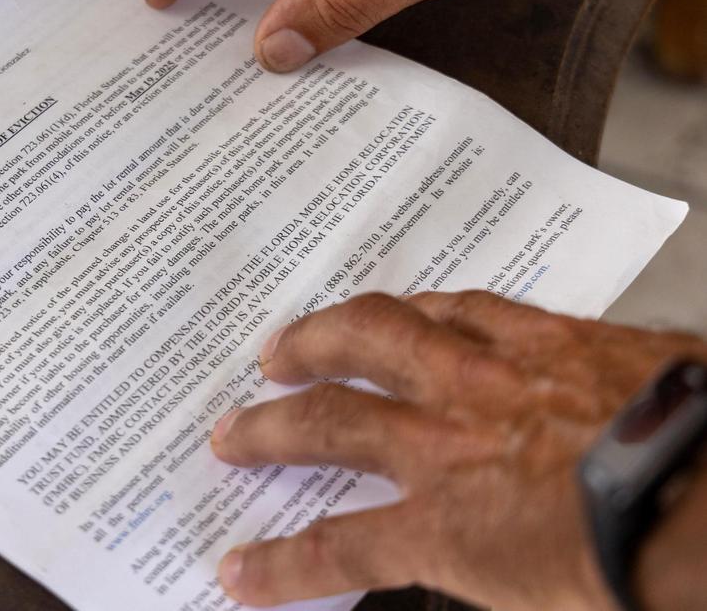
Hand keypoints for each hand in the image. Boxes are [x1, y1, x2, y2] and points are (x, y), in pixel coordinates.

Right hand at [208, 291, 706, 609]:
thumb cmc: (657, 562)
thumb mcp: (547, 597)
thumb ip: (480, 571)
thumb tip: (449, 560)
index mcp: (455, 527)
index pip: (337, 550)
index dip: (277, 565)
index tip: (235, 568)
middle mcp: (452, 441)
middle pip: (329, 425)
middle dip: (267, 431)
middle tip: (228, 432)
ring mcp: (490, 376)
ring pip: (375, 337)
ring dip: (317, 341)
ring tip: (279, 348)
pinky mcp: (539, 333)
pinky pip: (459, 304)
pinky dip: (416, 307)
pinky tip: (399, 306)